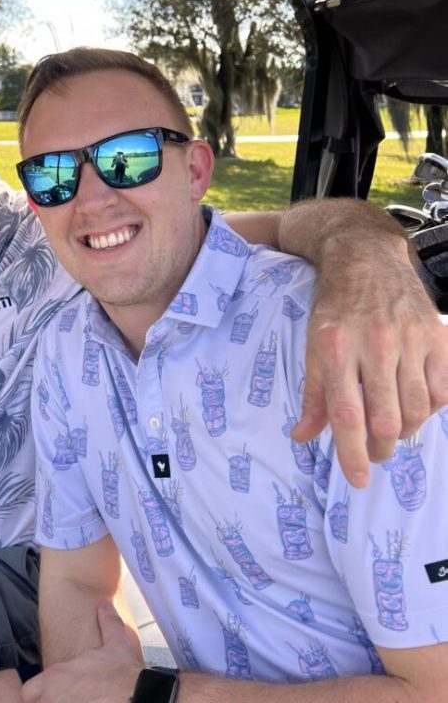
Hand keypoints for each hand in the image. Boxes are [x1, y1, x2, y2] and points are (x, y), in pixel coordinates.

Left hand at [21, 600, 143, 702]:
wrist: (139, 697)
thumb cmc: (124, 675)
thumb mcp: (115, 644)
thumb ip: (106, 623)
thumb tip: (104, 604)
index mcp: (54, 679)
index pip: (28, 691)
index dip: (37, 693)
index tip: (50, 694)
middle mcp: (51, 700)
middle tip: (63, 700)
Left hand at [294, 235, 447, 486]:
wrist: (365, 258)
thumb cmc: (334, 307)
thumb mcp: (313, 345)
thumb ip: (314, 394)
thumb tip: (303, 437)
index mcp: (334, 347)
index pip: (346, 415)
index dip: (352, 454)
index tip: (357, 480)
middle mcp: (374, 343)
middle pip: (386, 420)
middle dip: (380, 448)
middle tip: (374, 451)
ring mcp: (409, 338)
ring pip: (417, 411)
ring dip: (405, 431)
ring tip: (392, 427)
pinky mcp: (436, 335)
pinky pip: (443, 391)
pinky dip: (432, 408)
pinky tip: (416, 403)